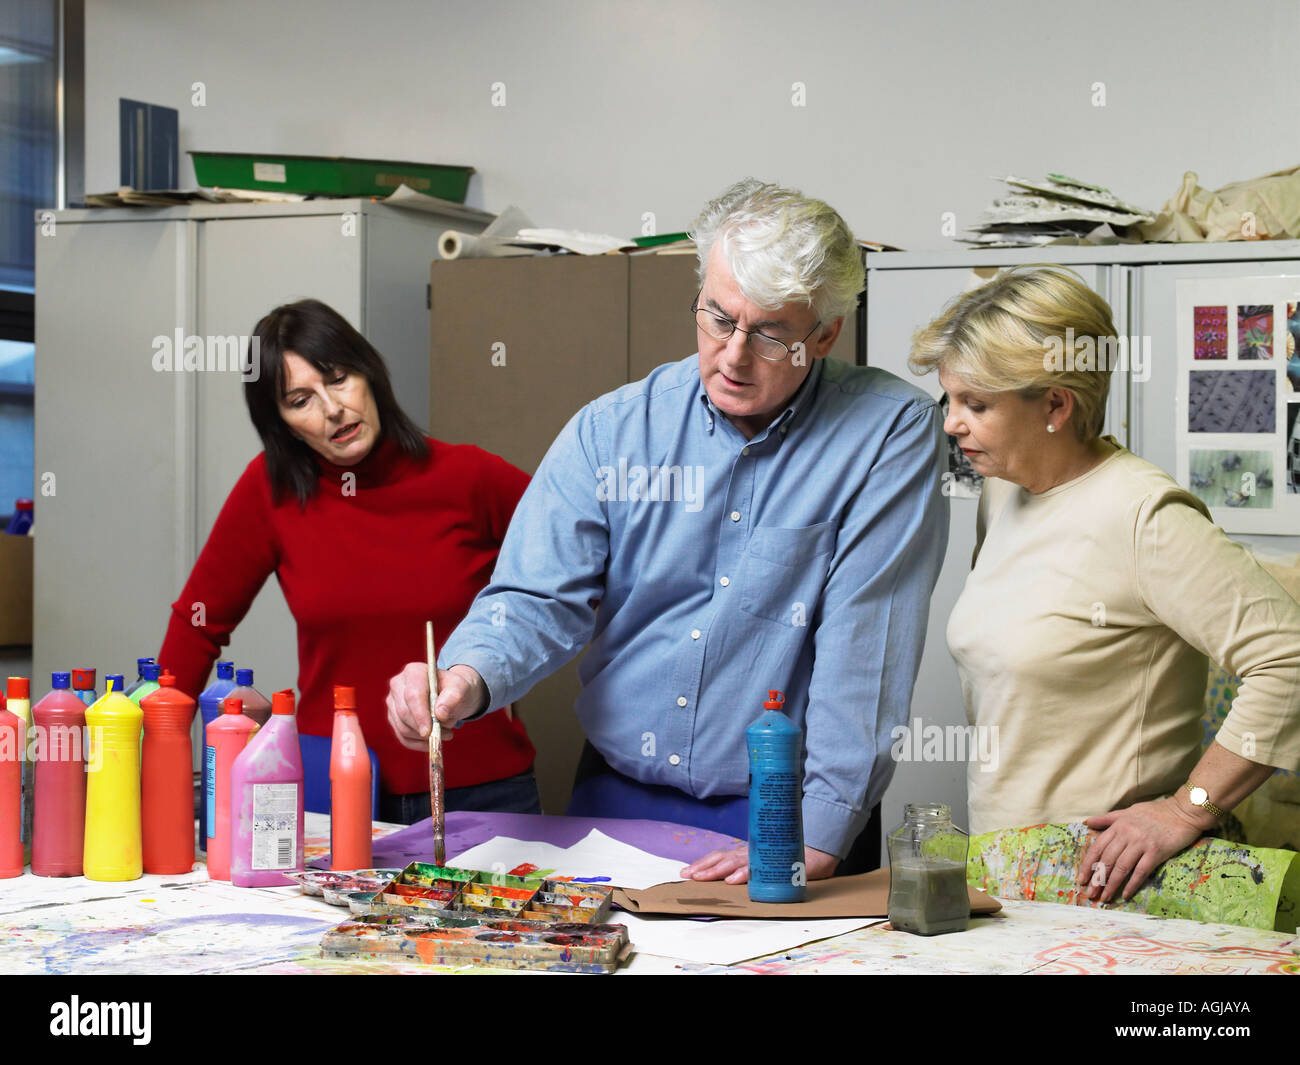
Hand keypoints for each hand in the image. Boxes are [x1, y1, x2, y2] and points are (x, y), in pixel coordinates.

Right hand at [386, 662, 488, 750]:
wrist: (452, 696)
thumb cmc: (456, 690)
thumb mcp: (462, 688)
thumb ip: (454, 697)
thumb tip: (440, 713)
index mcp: (414, 672)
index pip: (412, 695)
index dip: (420, 714)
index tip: (430, 731)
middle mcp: (398, 685)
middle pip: (404, 712)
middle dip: (424, 728)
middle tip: (446, 733)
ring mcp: (393, 702)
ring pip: (402, 727)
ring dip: (423, 737)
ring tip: (444, 734)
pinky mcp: (394, 718)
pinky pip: (402, 737)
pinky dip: (418, 744)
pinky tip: (432, 742)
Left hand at [680, 845, 838, 883]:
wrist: (820, 844)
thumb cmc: (793, 852)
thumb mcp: (769, 859)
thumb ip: (754, 864)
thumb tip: (734, 875)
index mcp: (749, 852)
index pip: (723, 856)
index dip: (705, 863)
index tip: (687, 871)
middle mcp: (753, 852)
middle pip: (724, 859)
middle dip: (704, 868)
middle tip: (687, 875)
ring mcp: (764, 855)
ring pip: (736, 863)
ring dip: (717, 871)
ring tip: (701, 878)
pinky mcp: (777, 861)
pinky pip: (758, 868)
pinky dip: (745, 874)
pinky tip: (733, 880)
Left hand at [1076, 797, 1209, 902]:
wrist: (1182, 812)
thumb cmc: (1155, 812)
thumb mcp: (1128, 811)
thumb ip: (1108, 819)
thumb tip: (1087, 822)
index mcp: (1118, 825)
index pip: (1098, 847)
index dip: (1088, 864)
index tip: (1081, 879)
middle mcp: (1127, 834)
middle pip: (1107, 860)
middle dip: (1097, 878)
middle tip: (1090, 894)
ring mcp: (1142, 843)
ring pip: (1121, 867)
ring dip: (1111, 884)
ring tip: (1105, 898)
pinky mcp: (1157, 852)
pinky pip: (1141, 871)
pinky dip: (1132, 884)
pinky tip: (1125, 894)